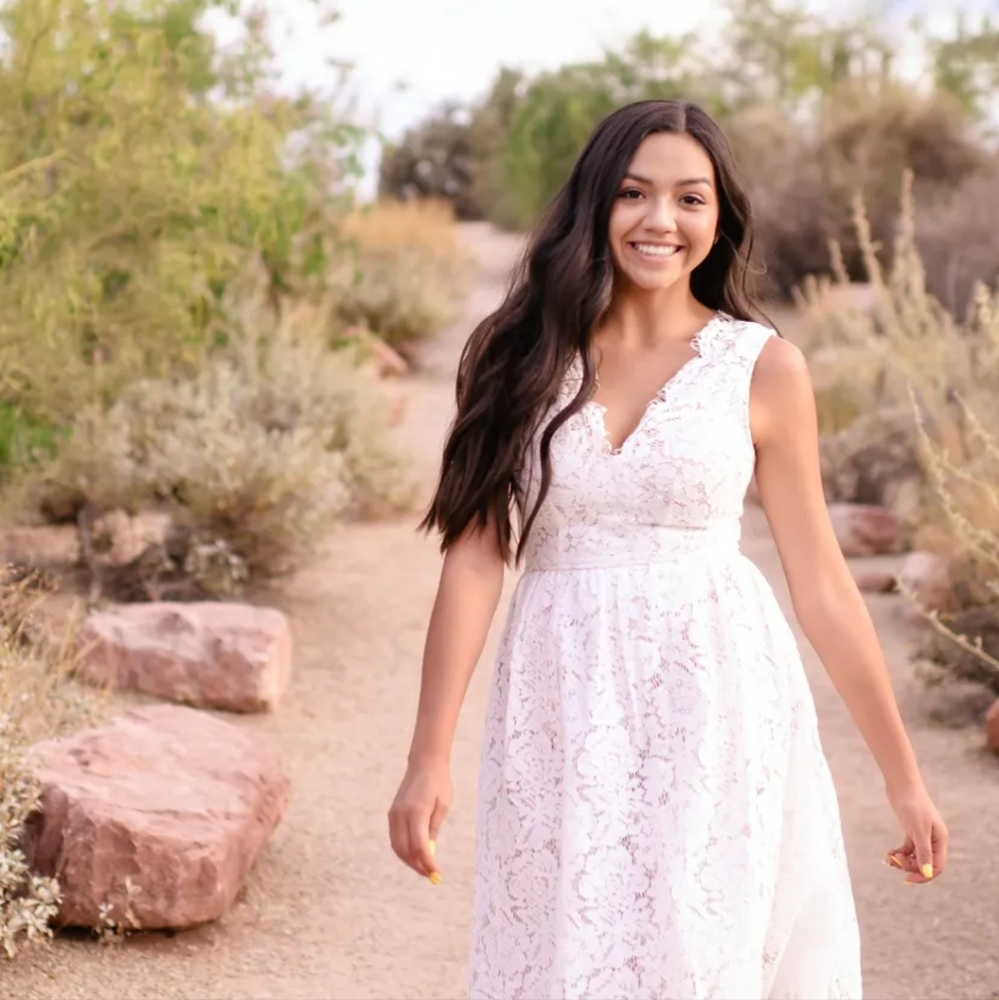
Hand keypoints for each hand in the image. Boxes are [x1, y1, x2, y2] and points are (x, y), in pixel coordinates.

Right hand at [388, 759, 451, 882]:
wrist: (424, 763)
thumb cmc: (438, 783)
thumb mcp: (442, 806)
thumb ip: (434, 829)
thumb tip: (429, 852)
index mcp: (417, 812)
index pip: (419, 846)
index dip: (427, 863)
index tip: (437, 873)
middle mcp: (401, 814)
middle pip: (404, 850)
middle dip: (416, 865)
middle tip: (430, 874)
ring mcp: (394, 814)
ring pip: (396, 846)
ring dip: (408, 860)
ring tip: (423, 866)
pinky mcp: (392, 813)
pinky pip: (395, 837)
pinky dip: (403, 849)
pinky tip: (415, 853)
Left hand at [885, 782, 947, 884]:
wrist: (902, 785)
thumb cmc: (913, 805)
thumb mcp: (918, 830)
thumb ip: (924, 852)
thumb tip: (927, 873)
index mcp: (941, 841)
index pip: (937, 867)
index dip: (924, 875)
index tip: (907, 879)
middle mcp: (934, 840)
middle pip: (924, 863)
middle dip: (909, 865)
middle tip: (893, 860)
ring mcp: (922, 835)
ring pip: (914, 857)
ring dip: (902, 860)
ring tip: (888, 857)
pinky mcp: (911, 831)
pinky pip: (907, 848)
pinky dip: (899, 852)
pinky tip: (889, 853)